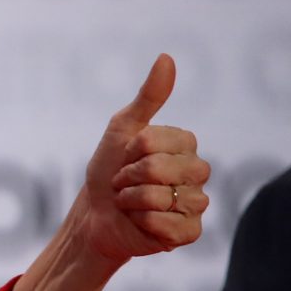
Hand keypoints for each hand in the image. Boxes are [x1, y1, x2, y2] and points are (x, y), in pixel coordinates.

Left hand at [81, 54, 210, 263]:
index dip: (133, 150)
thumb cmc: (107, 169)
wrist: (93, 213)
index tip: (125, 156)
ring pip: (163, 198)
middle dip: (130, 176)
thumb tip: (167, 58)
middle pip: (163, 169)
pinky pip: (170, 226)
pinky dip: (143, 222)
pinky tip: (139, 221)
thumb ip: (149, 96)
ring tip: (129, 202)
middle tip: (123, 181)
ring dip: (132, 200)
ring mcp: (196, 203)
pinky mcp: (189, 232)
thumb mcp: (122, 128)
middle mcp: (197, 172)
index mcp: (185, 145)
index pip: (160, 141)